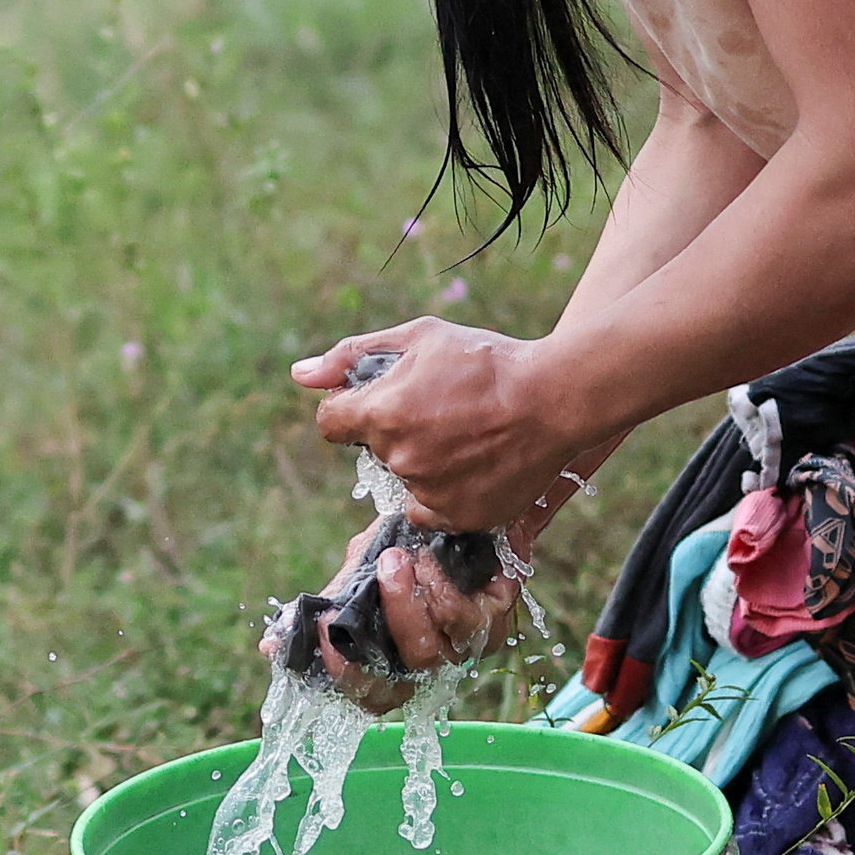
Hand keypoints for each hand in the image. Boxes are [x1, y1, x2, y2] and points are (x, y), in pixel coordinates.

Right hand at [279, 514, 523, 697]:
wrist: (465, 516)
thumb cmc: (410, 551)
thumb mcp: (360, 576)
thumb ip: (328, 608)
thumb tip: (269, 645)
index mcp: (392, 664)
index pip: (366, 697)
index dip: (342, 677)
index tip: (322, 632)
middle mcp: (429, 669)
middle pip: (400, 682)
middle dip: (376, 635)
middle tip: (371, 578)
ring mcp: (464, 653)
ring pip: (431, 653)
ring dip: (406, 605)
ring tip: (396, 560)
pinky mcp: (496, 626)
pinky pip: (464, 621)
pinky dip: (439, 589)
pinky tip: (427, 560)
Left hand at [289, 319, 593, 548]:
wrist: (555, 397)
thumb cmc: (486, 361)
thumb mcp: (418, 338)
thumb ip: (352, 356)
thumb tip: (299, 375)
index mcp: (380, 413)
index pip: (330, 422)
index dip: (351, 408)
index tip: (381, 400)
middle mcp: (399, 458)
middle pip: (373, 449)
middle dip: (394, 429)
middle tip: (440, 410)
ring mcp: (429, 492)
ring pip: (404, 478)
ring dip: (423, 460)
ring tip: (466, 434)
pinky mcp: (460, 516)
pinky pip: (432, 508)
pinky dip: (445, 489)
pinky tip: (474, 461)